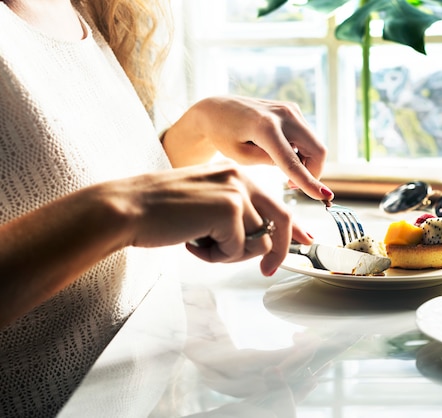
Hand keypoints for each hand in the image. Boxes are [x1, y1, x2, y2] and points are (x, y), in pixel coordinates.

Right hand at [108, 161, 311, 274]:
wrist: (127, 208)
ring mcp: (237, 191)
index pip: (275, 202)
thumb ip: (235, 217)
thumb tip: (264, 243)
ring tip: (198, 243)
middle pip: (280, 220)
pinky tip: (191, 243)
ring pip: (257, 240)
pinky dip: (216, 257)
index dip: (291, 226)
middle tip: (267, 271)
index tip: (304, 239)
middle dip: (277, 251)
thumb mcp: (204, 208)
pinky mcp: (229, 209)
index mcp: (234, 174)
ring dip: (229, 254)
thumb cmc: (158, 213)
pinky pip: (238, 249)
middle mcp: (240, 178)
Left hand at [162, 96, 333, 200]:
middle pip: (317, 151)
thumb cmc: (224, 136)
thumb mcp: (241, 157)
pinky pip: (309, 137)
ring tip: (282, 169)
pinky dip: (303, 152)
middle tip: (290, 184)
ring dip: (308, 163)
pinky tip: (283, 154)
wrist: (217, 110)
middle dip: (313, 173)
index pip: (293, 161)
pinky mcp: (293, 110)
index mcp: (265, 127)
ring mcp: (291, 109)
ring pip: (316, 145)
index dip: (309, 182)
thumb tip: (297, 167)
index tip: (325, 196)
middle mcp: (283, 115)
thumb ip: (270, 162)